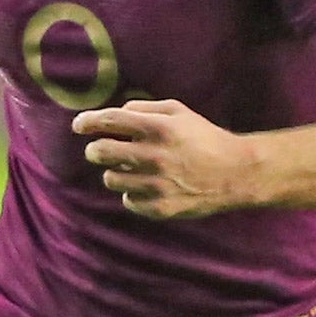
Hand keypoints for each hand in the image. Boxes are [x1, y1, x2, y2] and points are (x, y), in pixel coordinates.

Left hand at [74, 99, 256, 219]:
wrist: (236, 173)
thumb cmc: (206, 138)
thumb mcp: (180, 112)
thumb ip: (144, 108)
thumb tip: (115, 113)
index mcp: (159, 128)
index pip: (109, 121)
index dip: (87, 122)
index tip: (79, 126)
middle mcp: (154, 156)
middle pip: (101, 152)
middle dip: (95, 150)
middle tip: (99, 150)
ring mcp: (156, 185)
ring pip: (110, 179)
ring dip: (115, 172)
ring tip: (130, 169)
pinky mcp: (160, 208)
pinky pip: (128, 201)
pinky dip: (132, 193)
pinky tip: (147, 187)